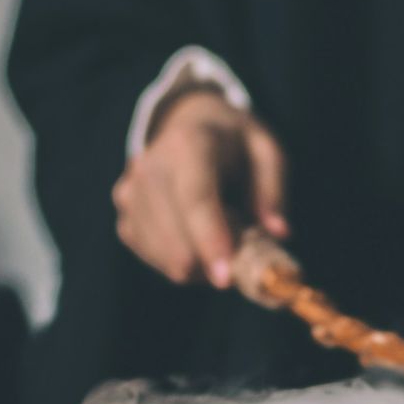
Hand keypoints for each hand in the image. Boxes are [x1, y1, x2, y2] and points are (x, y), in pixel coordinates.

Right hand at [111, 90, 287, 287]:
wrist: (187, 125)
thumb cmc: (234, 142)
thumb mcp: (266, 150)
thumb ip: (273, 190)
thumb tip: (279, 233)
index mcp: (189, 143)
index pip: (195, 198)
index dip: (209, 240)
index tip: (225, 279)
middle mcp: (150, 167)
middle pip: (174, 235)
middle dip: (212, 261)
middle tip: (245, 256)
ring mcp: (130, 193)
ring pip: (163, 255)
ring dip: (200, 264)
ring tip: (224, 236)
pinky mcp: (124, 216)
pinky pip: (152, 258)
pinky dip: (182, 262)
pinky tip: (199, 242)